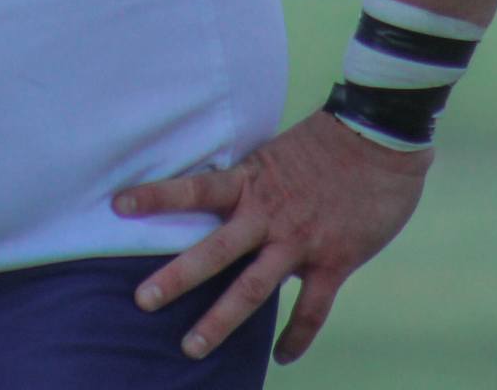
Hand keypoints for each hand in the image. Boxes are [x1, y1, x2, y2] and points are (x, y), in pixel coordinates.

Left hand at [111, 110, 431, 364]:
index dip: (156, 196)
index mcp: (251, 181)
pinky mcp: (334, 261)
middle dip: (176, 277)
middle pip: (214, 251)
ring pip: (253, 289)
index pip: (194, 189)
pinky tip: (283, 358)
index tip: (118, 206)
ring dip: (220, 321)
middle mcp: (268, 214)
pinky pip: (311, 311)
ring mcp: (299, 242)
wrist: (378, 139)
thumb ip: (252, 183)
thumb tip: (229, 202)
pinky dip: (296, 337)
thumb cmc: (326, 142)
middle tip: (142, 300)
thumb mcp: (275, 153)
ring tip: (191, 348)